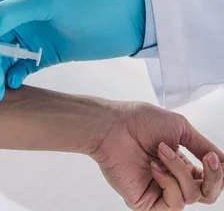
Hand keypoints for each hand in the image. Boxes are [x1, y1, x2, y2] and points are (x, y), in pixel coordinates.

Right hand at [0, 0, 144, 101]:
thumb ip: (3, 16)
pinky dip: (12, 77)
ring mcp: (30, 35)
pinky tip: (14, 85)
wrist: (131, 18)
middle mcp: (16, 14)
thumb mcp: (43, 2)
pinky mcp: (44, 54)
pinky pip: (18, 67)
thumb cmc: (86, 1)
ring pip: (0, 57)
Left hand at [93, 102, 223, 209]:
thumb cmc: (138, 121)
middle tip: (208, 160)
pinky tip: (154, 167)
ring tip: (161, 151)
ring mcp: (158, 191)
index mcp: (180, 164)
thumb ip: (204, 147)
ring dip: (180, 171)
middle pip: (208, 195)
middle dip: (215, 177)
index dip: (220, 174)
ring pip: (192, 196)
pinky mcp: (145, 202)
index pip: (210, 180)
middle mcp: (171, 180)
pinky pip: (174, 204)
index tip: (215, 159)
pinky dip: (169, 182)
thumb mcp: (180, 129)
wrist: (112, 125)